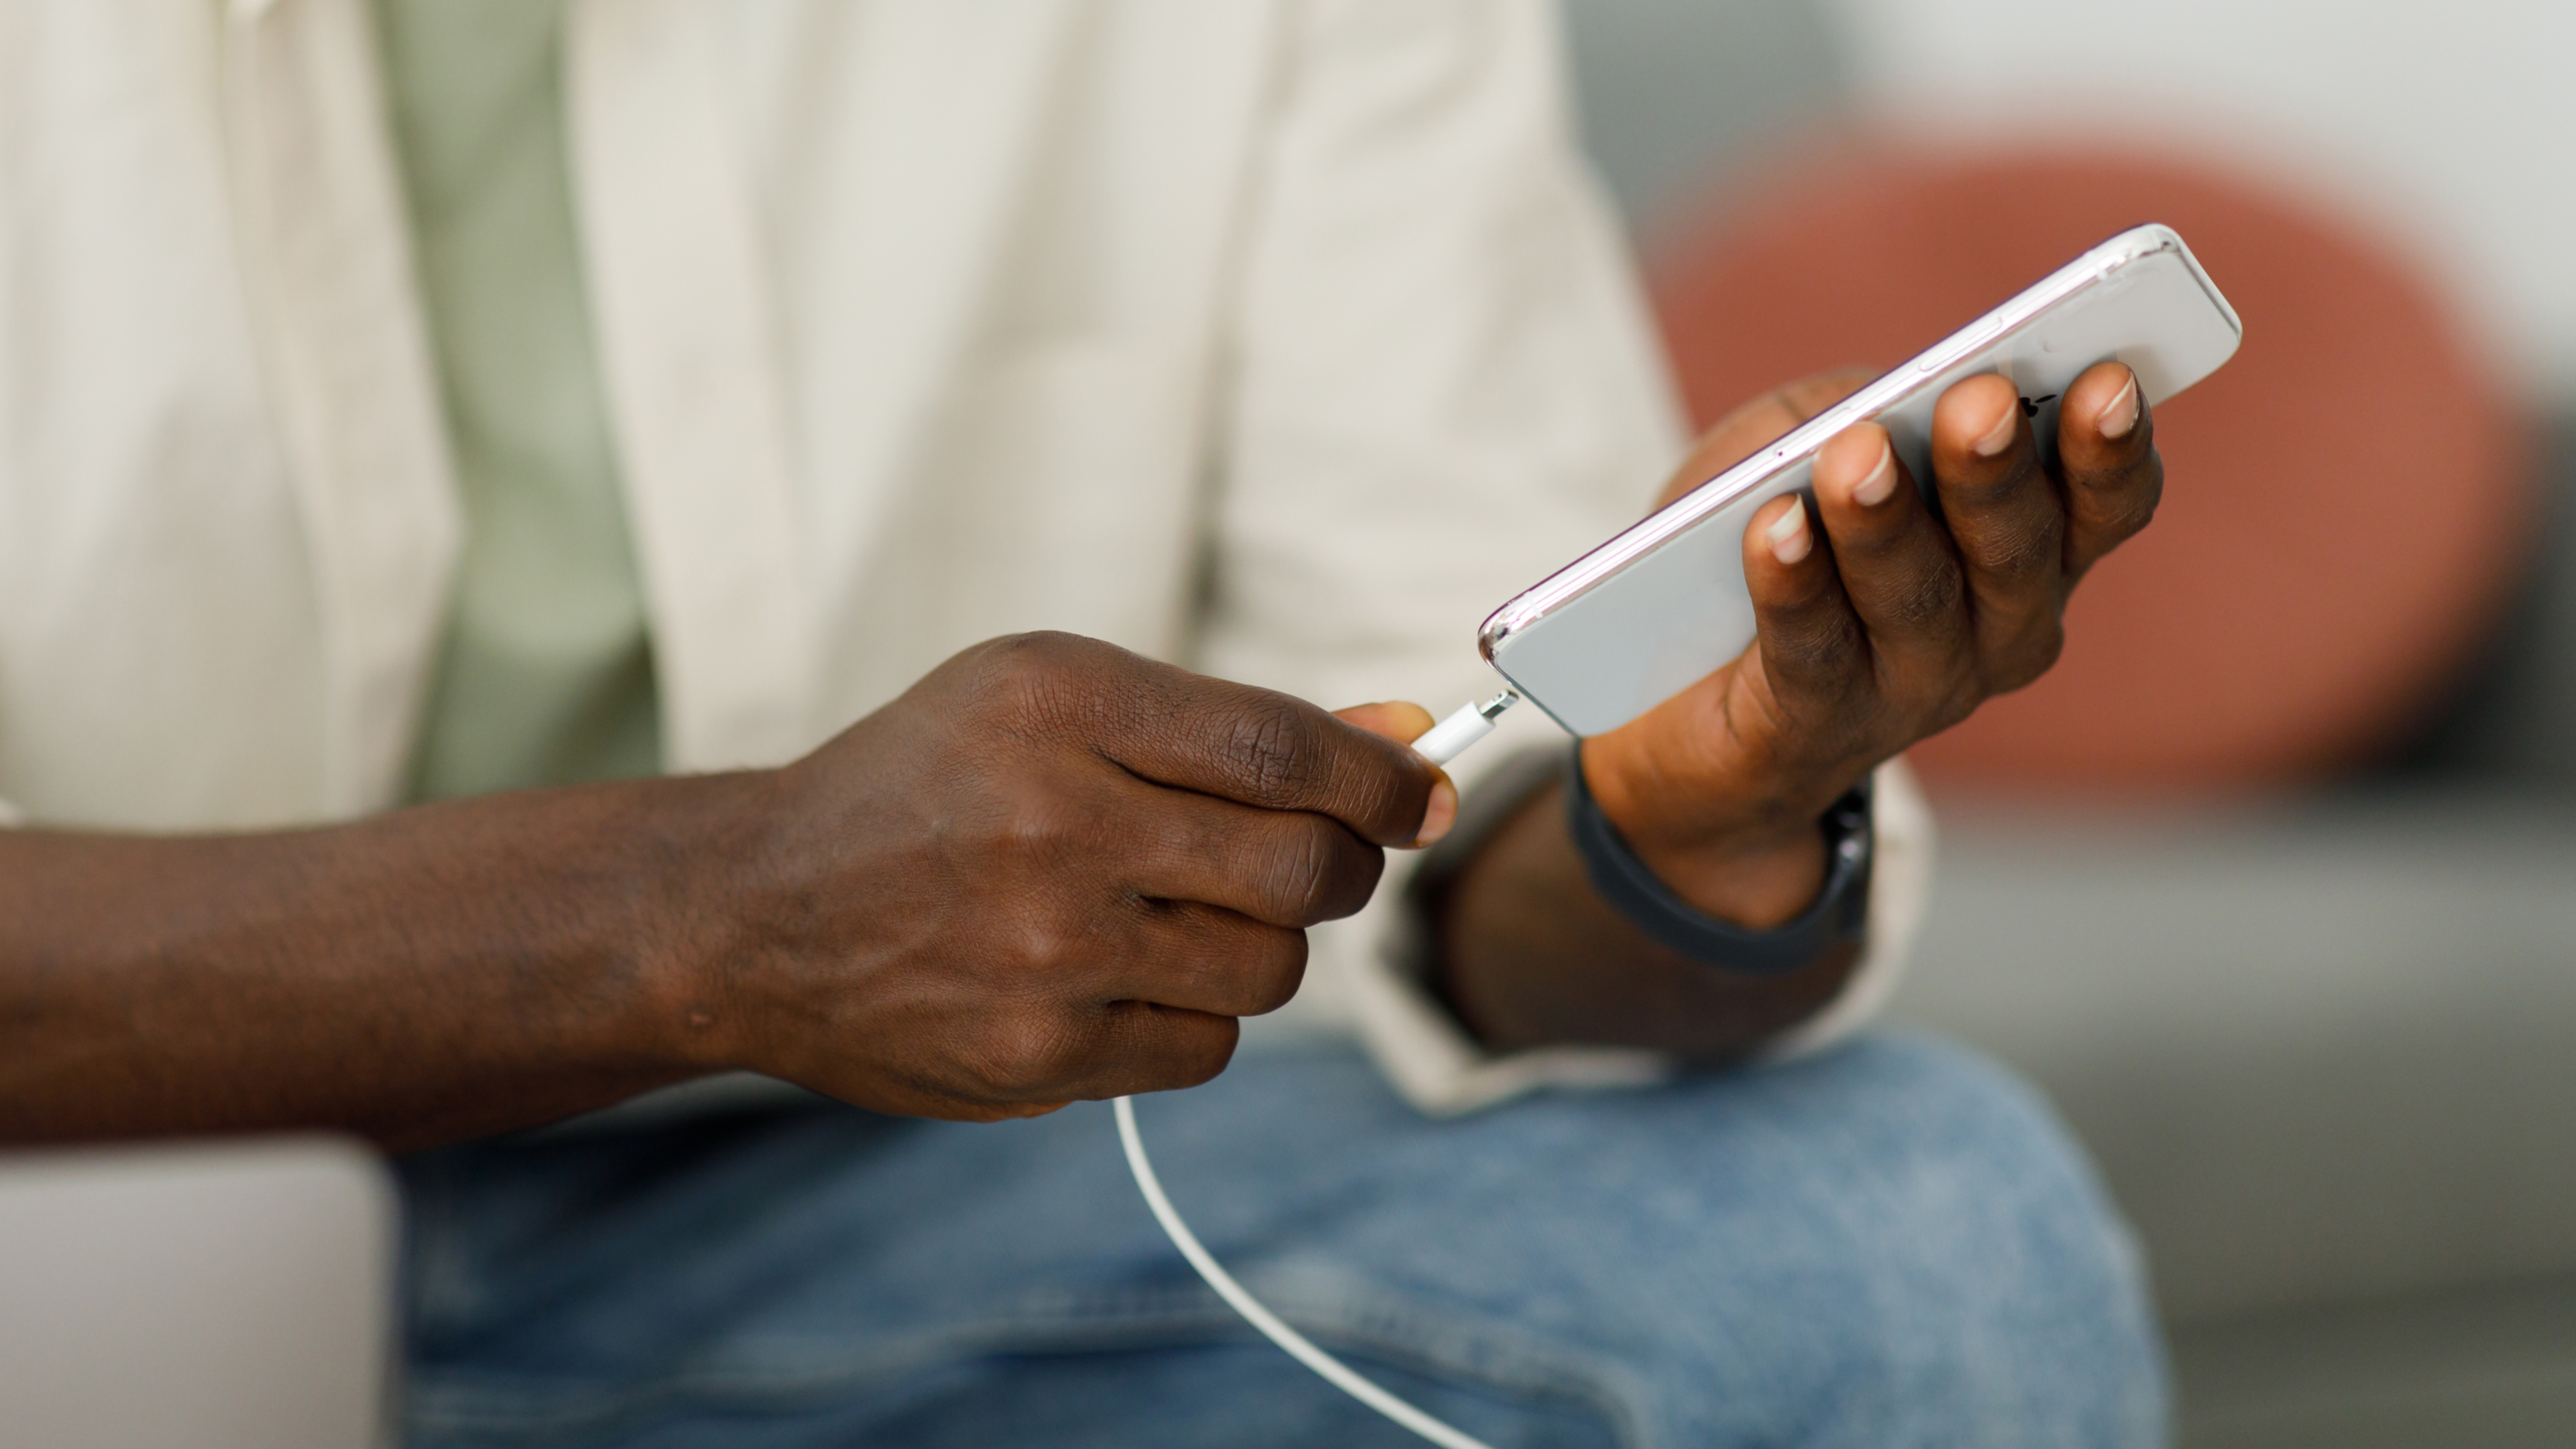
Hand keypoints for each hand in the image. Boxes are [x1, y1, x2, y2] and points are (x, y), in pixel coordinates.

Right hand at [674, 633, 1447, 1120]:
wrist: (755, 915)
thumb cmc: (924, 788)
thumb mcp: (1052, 703)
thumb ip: (1230, 725)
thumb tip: (1402, 744)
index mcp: (1058, 704)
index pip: (1281, 749)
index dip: (1380, 780)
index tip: (1423, 795)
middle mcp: (1053, 822)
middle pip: (1300, 868)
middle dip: (1336, 867)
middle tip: (1301, 862)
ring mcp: (1044, 952)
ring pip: (1270, 971)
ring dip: (1262, 946)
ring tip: (1180, 916)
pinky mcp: (1037, 1056)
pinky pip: (1205, 1050)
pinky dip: (1193, 1017)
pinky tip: (1119, 980)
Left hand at [1583, 362, 2161, 925]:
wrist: (1696, 697)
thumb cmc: (1789, 527)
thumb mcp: (1829, 442)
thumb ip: (1868, 414)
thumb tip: (1878, 406)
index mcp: (2038, 550)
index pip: (2105, 506)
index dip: (2111, 450)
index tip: (2110, 380)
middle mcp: (2001, 628)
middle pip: (2015, 548)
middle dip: (1993, 471)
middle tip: (1981, 401)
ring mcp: (1918, 687)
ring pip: (1914, 597)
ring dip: (1885, 521)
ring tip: (1856, 451)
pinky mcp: (1820, 724)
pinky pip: (1813, 649)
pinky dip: (1793, 583)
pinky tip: (1776, 526)